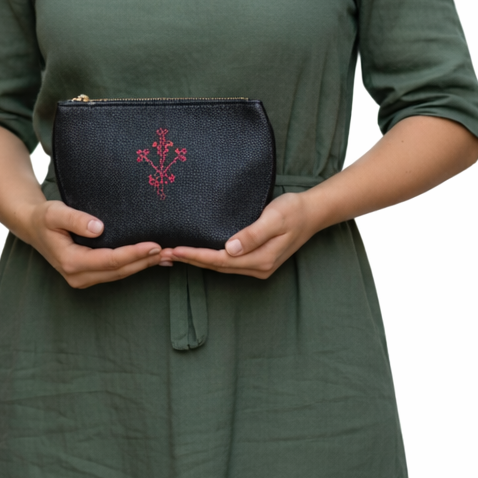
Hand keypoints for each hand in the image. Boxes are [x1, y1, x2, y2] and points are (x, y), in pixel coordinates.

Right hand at [21, 199, 164, 288]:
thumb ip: (76, 219)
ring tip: (167, 255)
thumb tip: (99, 227)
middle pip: (119, 270)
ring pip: (120, 274)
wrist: (34, 227)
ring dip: (143, 265)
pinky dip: (134, 265)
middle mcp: (78, 276)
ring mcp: (83, 278)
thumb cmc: (45, 218)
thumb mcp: (55, 213)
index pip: (110, 260)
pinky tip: (152, 259)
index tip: (154, 244)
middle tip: (170, 251)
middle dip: (145, 261)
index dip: (133, 253)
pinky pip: (116, 272)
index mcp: (71, 262)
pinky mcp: (89, 275)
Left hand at [164, 192, 319, 278]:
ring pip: (221, 266)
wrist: (313, 212)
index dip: (196, 256)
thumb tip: (230, 248)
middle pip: (217, 266)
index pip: (220, 260)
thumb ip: (253, 234)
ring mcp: (258, 266)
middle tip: (163, 254)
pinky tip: (198, 252)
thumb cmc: (293, 210)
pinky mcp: (258, 259)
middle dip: (190, 260)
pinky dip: (210, 258)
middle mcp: (258, 267)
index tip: (175, 250)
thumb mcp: (274, 218)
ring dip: (198, 260)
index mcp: (261, 259)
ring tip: (174, 254)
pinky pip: (229, 262)